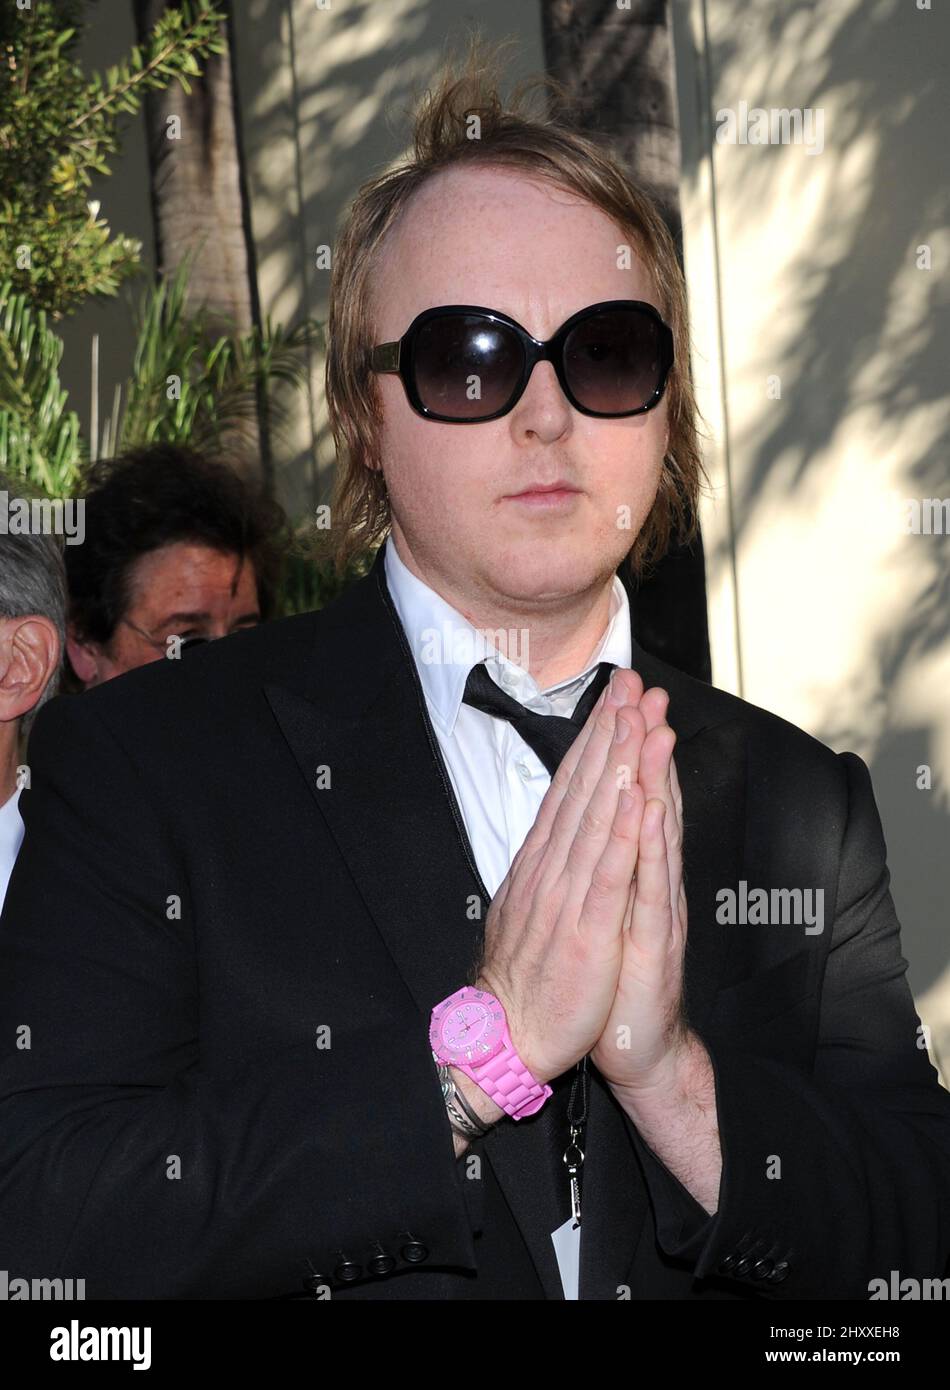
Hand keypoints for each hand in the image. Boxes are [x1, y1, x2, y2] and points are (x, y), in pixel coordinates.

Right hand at [474, 669, 645, 1085]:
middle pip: (585, 790)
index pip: (571, 789)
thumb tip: (557, 825)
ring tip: (640, 719)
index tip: (614, 699)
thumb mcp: (529, 903)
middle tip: (632, 684)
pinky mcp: (588, 929)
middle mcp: (552, 868)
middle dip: (611, 733)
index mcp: (542, 862)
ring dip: (622, 766)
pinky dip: (624, 833)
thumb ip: (546, 863)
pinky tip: (638, 797)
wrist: (507, 1033)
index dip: (595, 741)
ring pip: (599, 819)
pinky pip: (609, 874)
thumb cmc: (526, 974)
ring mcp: (568, 895)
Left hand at [590, 685, 690, 1091]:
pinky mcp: (652, 945)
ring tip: (652, 729)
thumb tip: (594, 814)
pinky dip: (649, 847)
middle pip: (647, 801)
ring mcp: (653, 910)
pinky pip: (650, 888)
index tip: (621, 695)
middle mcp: (647, 881)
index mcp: (629, 870)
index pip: (627, 795)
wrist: (636, 1046)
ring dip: (652, 779)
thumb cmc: (614, 976)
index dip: (623, 745)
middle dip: (642, 743)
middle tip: (644, 689)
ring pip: (655, 835)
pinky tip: (648, 809)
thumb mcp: (602, 908)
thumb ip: (605, 860)